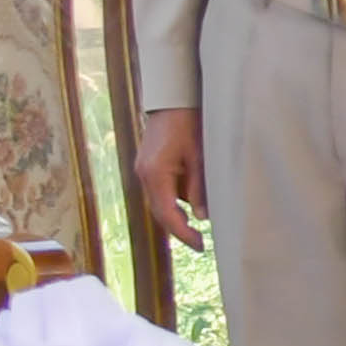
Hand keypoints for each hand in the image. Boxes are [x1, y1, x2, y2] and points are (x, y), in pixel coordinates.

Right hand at [131, 105, 202, 243]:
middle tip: (200, 244)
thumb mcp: (199, 156)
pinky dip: (175, 201)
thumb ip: (199, 187)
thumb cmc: (188, 123)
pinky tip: (192, 204)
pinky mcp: (148, 166)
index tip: (200, 246)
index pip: (168, 214)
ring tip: (198, 229)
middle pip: (160, 212)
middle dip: (179, 229)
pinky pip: (161, 191)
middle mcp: (144, 176)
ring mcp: (144, 171)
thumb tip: (202, 217)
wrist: (172, 100)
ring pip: (160, 202)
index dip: (183, 234)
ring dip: (177, 216)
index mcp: (155, 175)